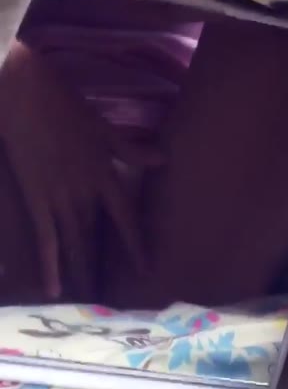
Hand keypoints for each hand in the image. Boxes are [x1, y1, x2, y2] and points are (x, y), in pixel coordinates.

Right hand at [0, 41, 158, 299]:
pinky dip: (49, 264)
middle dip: (103, 268)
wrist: (22, 89)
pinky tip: (52, 289)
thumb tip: (163, 160)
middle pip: (98, 238)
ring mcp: (59, 197)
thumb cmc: (63, 103)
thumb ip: (132, 149)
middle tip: (111, 299)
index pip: (127, 219)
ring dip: (80, 272)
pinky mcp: (35, 197)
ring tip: (87, 300)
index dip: (136, 246)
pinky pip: (45, 238)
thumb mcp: (102, 127)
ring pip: (74, 243)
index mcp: (105, 174)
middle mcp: (85, 192)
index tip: (145, 271)